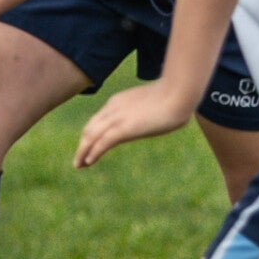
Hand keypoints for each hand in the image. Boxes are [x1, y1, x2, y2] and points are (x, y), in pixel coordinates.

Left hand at [75, 83, 193, 169]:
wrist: (179, 93)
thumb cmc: (175, 97)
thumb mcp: (153, 102)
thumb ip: (146, 109)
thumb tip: (152, 116)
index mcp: (118, 101)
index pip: (98, 119)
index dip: (91, 133)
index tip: (88, 144)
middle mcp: (113, 108)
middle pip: (91, 128)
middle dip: (83, 144)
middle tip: (79, 158)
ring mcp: (118, 118)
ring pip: (92, 136)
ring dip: (83, 152)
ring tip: (78, 165)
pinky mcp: (124, 128)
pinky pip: (103, 142)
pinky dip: (93, 152)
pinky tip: (87, 162)